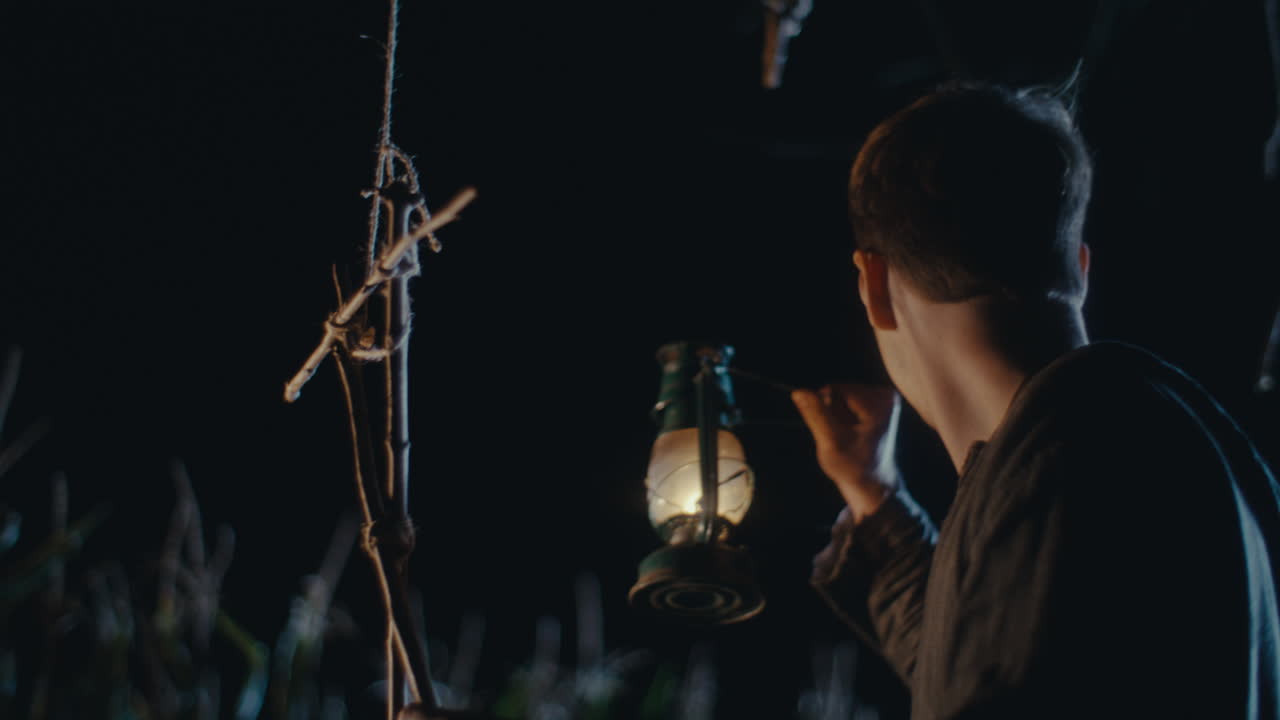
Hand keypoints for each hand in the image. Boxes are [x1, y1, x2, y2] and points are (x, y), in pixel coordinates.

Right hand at [792, 384, 900, 522]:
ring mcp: (885, 398)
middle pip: (839, 390)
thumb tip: (798, 392)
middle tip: (843, 437)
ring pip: (841, 396)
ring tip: (849, 437)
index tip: (837, 433)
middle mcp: (886, 395)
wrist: (873, 483)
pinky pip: (849, 401)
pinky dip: (845, 417)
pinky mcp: (880, 403)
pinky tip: (853, 434)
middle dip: (833, 413)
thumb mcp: (831, 442)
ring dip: (838, 416)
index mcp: (879, 402)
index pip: (834, 390)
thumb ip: (816, 415)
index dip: (825, 411)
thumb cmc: (853, 467)